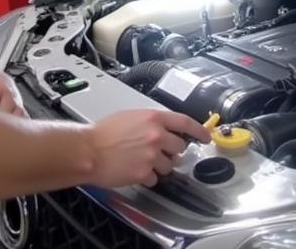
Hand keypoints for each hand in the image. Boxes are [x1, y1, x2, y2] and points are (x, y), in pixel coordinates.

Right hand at [86, 110, 211, 187]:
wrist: (89, 151)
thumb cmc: (104, 133)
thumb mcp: (130, 117)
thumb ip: (150, 122)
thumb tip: (162, 130)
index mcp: (153, 118)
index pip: (184, 122)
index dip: (199, 130)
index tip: (206, 136)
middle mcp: (155, 135)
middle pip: (179, 147)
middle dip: (171, 152)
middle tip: (157, 152)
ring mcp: (151, 155)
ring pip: (168, 165)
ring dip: (158, 165)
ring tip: (139, 160)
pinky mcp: (144, 173)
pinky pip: (155, 178)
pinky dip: (147, 177)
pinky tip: (133, 169)